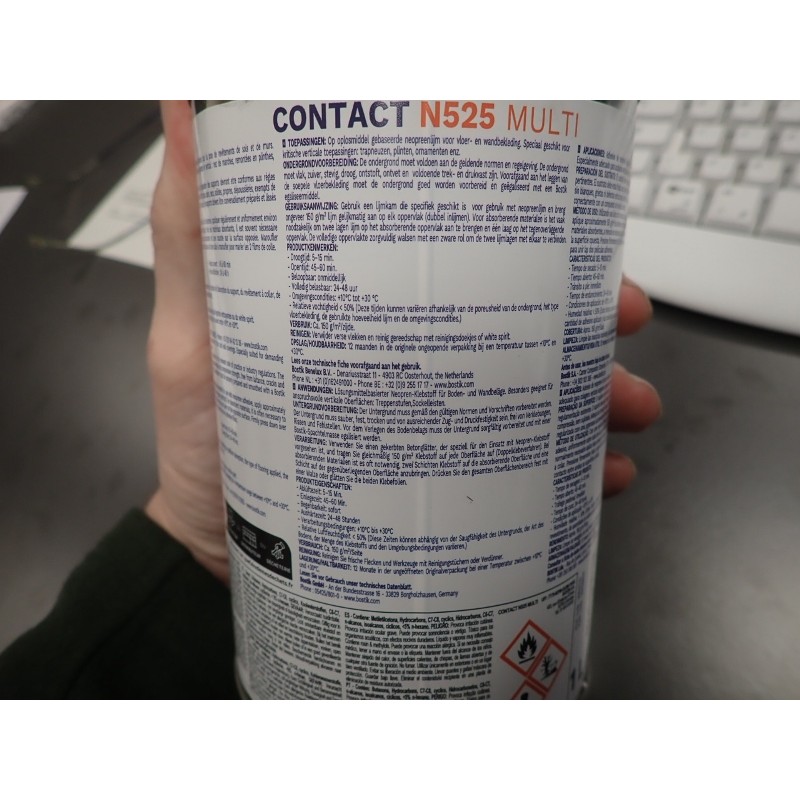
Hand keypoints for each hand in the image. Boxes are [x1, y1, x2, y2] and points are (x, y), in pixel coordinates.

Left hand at [144, 101, 659, 580]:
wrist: (218, 553)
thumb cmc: (207, 446)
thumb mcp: (193, 335)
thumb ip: (194, 236)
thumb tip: (186, 109)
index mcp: (369, 316)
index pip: (454, 264)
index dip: (517, 243)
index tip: (570, 241)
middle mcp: (411, 361)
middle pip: (512, 324)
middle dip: (579, 321)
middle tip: (620, 324)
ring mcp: (432, 422)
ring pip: (534, 397)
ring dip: (596, 397)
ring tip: (625, 411)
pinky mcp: (444, 484)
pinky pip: (523, 475)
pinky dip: (568, 476)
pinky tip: (600, 475)